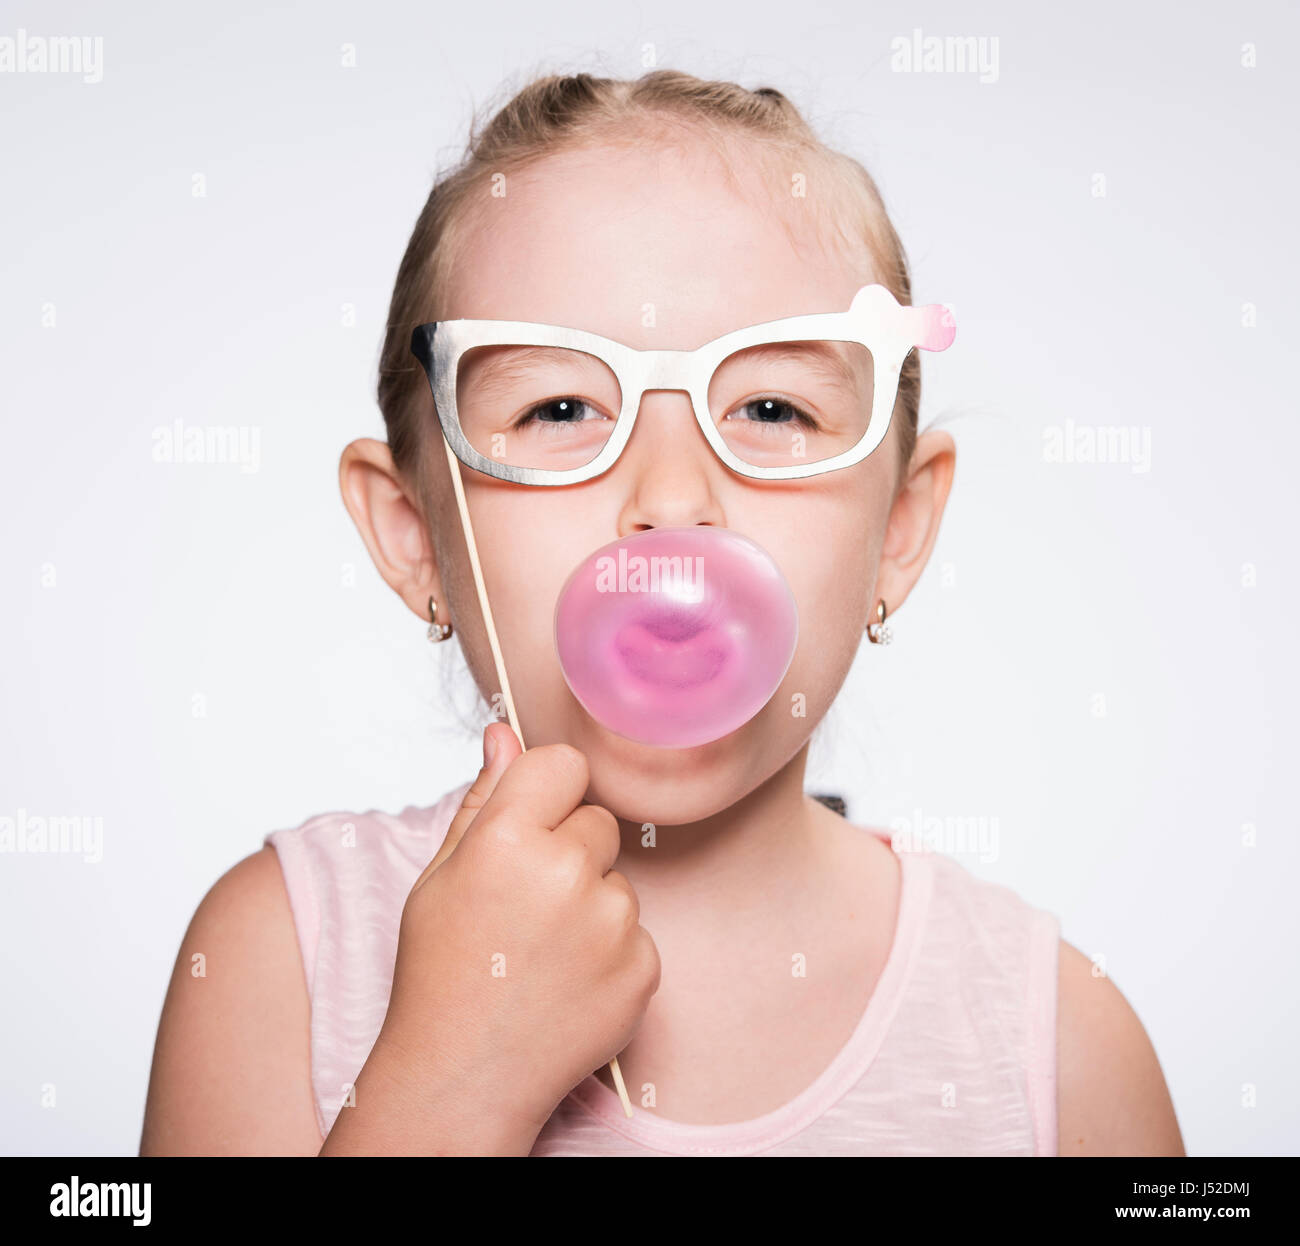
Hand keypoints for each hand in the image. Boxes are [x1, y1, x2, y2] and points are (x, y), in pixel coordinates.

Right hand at [368, 723, 660, 1148]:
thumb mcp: (441, 876)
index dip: (548, 795)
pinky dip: (611, 953)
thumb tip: (505, 734)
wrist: (462, 1077)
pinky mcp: (642, 969)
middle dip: (570, 852)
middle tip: (527, 905)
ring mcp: (612, 924)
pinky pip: (638, 932)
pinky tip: (568, 981)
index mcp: (508, 839)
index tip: (531, 828)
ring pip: (618, 880)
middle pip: (597, 822)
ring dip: (592, 904)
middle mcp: (566, 873)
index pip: (564, 765)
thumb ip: (483, 799)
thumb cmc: (441, 973)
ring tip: (543, 951)